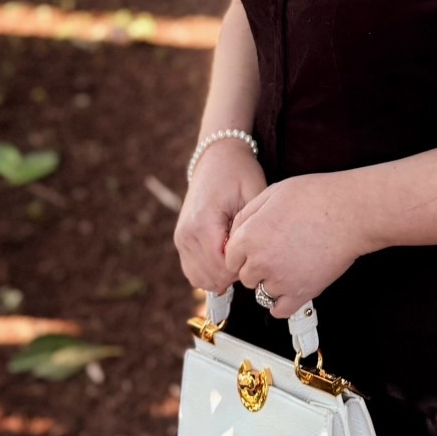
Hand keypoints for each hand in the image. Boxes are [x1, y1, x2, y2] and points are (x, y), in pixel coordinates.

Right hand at [174, 139, 266, 294]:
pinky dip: (211, 271)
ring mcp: (180, 239)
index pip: (223, 269)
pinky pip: (193, 272)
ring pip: (200, 279)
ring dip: (222, 275)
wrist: (216, 156)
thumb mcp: (254, 194)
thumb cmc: (240, 172)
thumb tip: (249, 259)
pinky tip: (227, 255)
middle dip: (234, 273)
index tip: (256, 249)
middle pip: (211, 278)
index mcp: (202, 224)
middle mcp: (185, 234)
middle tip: (250, 251)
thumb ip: (252, 229)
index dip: (244, 267)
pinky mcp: (180, 240)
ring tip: (239, 252)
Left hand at [222, 173, 371, 319]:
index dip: (243, 253)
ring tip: (289, 265)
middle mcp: (261, 261)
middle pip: (245, 277)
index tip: (254, 250)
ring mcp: (280, 280)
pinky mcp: (301, 293)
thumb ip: (248, 215)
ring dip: (271, 283)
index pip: (230, 258)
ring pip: (262, 293)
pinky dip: (282, 302)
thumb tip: (236, 232)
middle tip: (276, 254)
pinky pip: (279, 310)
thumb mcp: (272, 193)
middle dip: (256, 268)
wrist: (349, 212)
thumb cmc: (316, 197)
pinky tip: (291, 287)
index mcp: (250, 236)